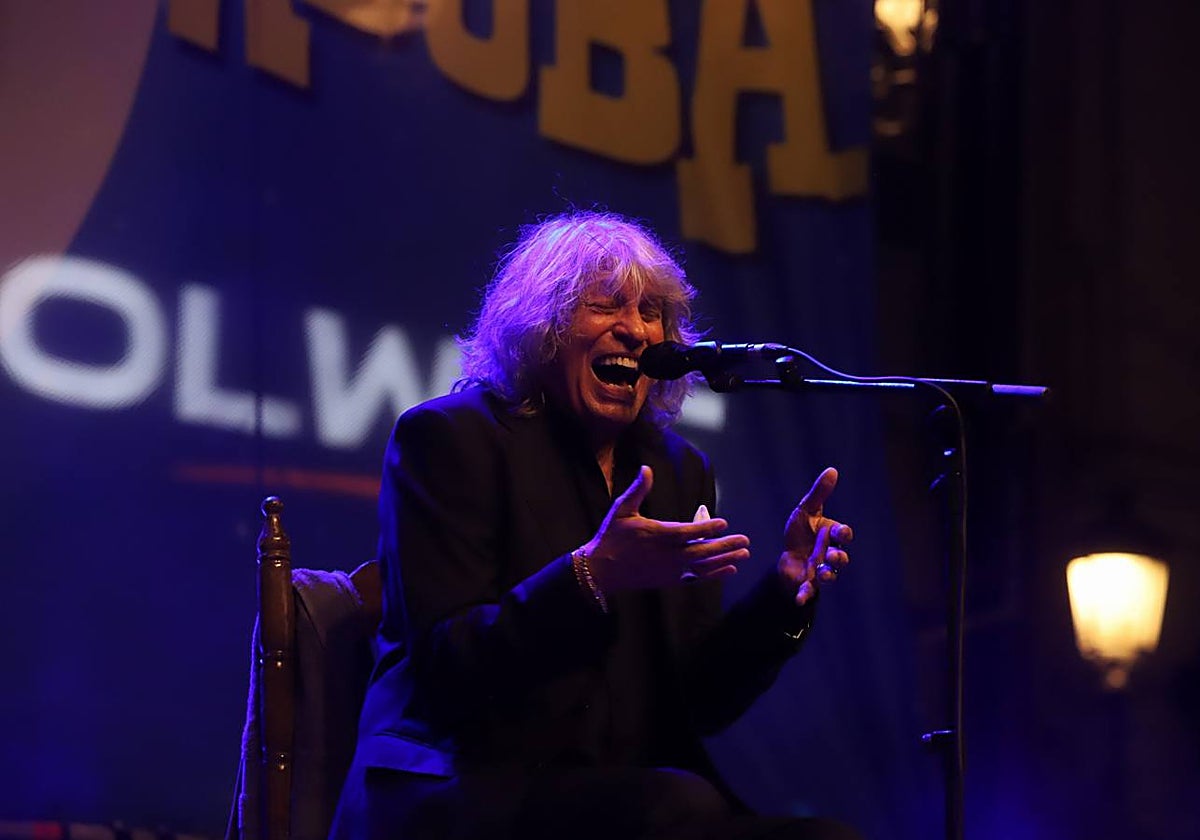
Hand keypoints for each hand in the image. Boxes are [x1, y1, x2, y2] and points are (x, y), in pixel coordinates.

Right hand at [583, 466, 749, 591]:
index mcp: (657, 534)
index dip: (707, 528)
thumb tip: (646, 468)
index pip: (688, 532)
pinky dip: (714, 574)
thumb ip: (638, 490)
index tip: (724, 523)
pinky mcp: (670, 579)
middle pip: (702, 551)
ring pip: (703, 565)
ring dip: (725, 560)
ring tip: (744, 554)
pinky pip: (697, 577)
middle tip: (745, 540)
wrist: (601, 570)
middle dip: (725, 545)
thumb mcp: (622, 509)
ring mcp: (670, 569)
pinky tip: (729, 569)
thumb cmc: (611, 536)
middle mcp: (667, 554)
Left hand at [778, 467, 852, 605]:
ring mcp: (820, 570)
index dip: (844, 533)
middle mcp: (829, 554)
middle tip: (833, 555)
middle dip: (839, 557)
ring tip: (823, 574)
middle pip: (841, 558)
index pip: (844, 534)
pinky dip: (805, 595)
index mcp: (831, 536)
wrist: (787, 555)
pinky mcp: (807, 583)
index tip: (840, 531)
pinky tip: (799, 599)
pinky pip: (809, 591)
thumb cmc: (801, 532)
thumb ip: (819, 494)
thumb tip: (832, 470)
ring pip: (830, 575)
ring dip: (828, 575)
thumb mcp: (806, 510)